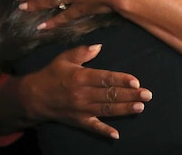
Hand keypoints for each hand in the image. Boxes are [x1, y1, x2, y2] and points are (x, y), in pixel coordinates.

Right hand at [16, 45, 150, 139]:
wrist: (33, 96)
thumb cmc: (51, 74)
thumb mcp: (64, 58)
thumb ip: (82, 52)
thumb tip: (99, 46)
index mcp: (80, 77)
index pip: (105, 78)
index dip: (121, 80)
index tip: (136, 81)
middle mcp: (82, 94)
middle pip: (110, 95)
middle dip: (130, 95)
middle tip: (147, 95)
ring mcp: (81, 109)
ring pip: (107, 109)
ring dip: (124, 109)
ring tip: (140, 107)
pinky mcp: (79, 121)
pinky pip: (93, 127)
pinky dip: (104, 132)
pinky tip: (116, 135)